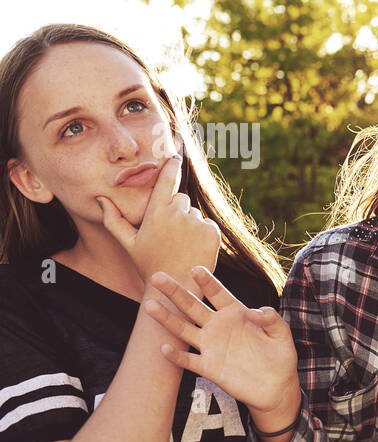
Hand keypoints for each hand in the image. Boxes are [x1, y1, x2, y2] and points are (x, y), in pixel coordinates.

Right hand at [98, 155, 218, 285]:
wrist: (176, 285)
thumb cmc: (149, 264)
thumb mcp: (128, 243)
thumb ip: (113, 220)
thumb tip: (100, 198)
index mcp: (157, 212)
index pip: (167, 179)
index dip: (171, 166)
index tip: (175, 156)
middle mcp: (178, 213)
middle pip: (180, 199)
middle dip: (175, 210)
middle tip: (168, 234)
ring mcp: (197, 222)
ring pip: (193, 213)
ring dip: (188, 223)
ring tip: (180, 244)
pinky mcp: (213, 232)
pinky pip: (206, 224)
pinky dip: (201, 232)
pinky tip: (192, 247)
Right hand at [144, 266, 298, 416]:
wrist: (276, 388)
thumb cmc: (280, 357)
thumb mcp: (282, 335)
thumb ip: (272, 320)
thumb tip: (256, 311)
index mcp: (236, 314)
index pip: (218, 294)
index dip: (207, 282)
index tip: (196, 269)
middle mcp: (219, 327)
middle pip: (193, 306)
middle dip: (176, 292)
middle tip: (158, 276)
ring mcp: (211, 347)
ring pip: (184, 329)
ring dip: (167, 318)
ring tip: (150, 304)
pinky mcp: (209, 368)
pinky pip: (188, 360)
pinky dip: (176, 355)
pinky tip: (165, 347)